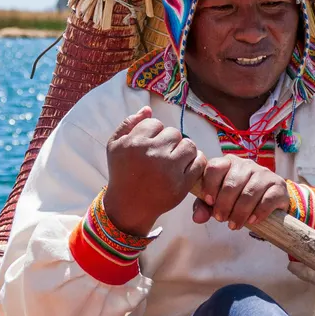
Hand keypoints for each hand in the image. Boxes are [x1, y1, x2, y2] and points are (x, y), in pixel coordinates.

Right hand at [104, 106, 205, 236]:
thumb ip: (129, 124)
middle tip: (162, 155)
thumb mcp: (115, 146)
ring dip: (184, 150)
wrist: (128, 206)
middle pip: (174, 133)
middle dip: (170, 142)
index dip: (155, 134)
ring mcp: (168, 169)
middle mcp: (151, 153)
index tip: (150, 146)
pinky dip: (196, 162)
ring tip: (174, 160)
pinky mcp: (181, 184)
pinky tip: (186, 167)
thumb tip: (148, 109)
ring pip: (189, 145)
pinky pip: (199, 162)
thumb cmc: (122, 173)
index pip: (156, 124)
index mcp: (134, 143)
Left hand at [192, 154, 289, 229]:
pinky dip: (258, 212)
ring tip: (234, 225)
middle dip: (224, 205)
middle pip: (232, 183)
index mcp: (228, 163)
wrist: (269, 197)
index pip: (214, 167)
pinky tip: (252, 220)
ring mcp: (264, 173)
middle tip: (221, 219)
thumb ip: (205, 206)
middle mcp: (246, 164)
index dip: (210, 186)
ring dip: (240, 212)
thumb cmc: (238, 197)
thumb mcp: (219, 199)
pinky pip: (267, 199)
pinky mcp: (278, 186)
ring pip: (249, 192)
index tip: (210, 202)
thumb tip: (197, 217)